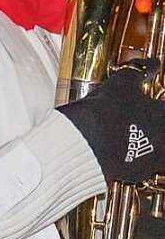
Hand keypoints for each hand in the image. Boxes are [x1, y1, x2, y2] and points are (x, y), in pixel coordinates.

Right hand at [58, 59, 164, 182]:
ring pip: (159, 154)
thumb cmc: (105, 111)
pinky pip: (144, 166)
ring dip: (150, 145)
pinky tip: (122, 149)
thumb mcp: (123, 83)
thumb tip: (152, 63)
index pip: (164, 111)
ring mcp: (154, 161)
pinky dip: (136, 158)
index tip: (153, 106)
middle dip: (156, 128)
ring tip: (132, 135)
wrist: (82, 142)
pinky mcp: (137, 174)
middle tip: (142, 120)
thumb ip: (141, 71)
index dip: (158, 110)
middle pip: (163, 135)